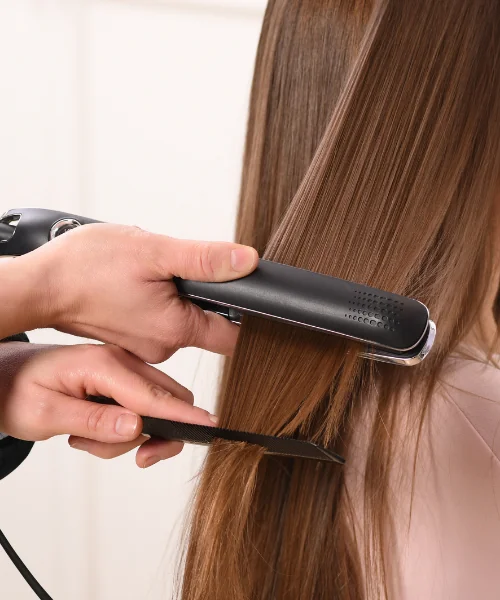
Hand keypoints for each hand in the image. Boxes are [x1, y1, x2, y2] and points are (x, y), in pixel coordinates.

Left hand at [0, 342, 214, 466]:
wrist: (5, 376)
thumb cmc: (18, 390)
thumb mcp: (46, 413)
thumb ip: (93, 421)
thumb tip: (136, 428)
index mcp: (103, 365)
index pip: (152, 396)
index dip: (183, 416)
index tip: (210, 428)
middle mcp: (119, 362)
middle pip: (165, 399)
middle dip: (156, 433)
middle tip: (139, 457)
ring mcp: (121, 369)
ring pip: (154, 408)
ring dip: (129, 435)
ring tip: (85, 438)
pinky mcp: (120, 379)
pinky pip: (140, 406)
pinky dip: (124, 428)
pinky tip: (91, 430)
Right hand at [2, 223, 257, 361]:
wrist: (40, 285)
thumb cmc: (86, 269)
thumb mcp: (153, 252)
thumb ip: (204, 259)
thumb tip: (246, 261)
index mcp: (176, 329)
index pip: (235, 336)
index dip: (250, 316)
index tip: (250, 298)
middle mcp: (163, 346)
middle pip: (208, 324)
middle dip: (205, 295)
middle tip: (180, 270)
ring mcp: (145, 346)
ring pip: (182, 319)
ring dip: (178, 295)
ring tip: (150, 276)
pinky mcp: (131, 338)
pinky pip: (159, 320)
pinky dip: (158, 301)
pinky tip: (137, 285)